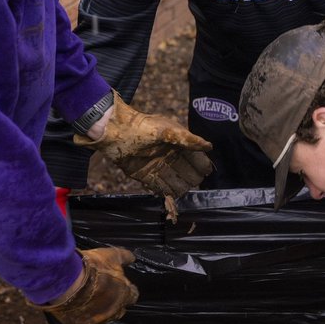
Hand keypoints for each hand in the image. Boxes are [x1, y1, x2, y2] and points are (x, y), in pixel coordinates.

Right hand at [36, 247, 137, 323]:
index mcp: (124, 294)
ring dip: (100, 312)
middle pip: (119, 310)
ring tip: (91, 302)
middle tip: (105, 292)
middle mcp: (114, 311)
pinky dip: (83, 318)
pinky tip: (78, 310)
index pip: (133, 295)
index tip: (121, 284)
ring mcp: (97, 321)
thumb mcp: (111, 255)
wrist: (67, 281)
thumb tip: (133, 258)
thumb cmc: (92, 267)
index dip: (127, 289)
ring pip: (104, 319)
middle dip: (115, 303)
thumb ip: (124, 257)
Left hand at [74, 93, 212, 196]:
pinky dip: (165, 191)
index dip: (201, 163)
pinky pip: (159, 186)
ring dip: (179, 186)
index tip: (206, 172)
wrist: (115, 132)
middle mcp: (168, 155)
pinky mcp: (145, 175)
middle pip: (185, 170)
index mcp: (176, 142)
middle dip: (191, 177)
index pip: (193, 156)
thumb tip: (209, 146)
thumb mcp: (167, 131)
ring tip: (183, 191)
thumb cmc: (142, 127)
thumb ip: (188, 139)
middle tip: (195, 182)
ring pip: (173, 180)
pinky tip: (171, 196)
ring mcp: (157, 166)